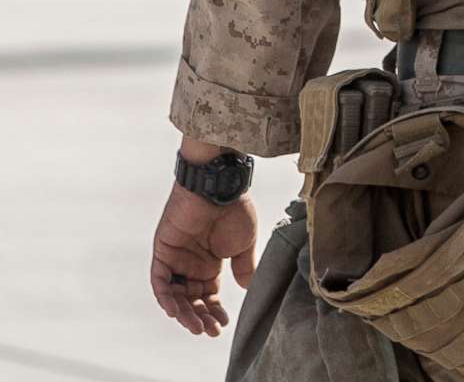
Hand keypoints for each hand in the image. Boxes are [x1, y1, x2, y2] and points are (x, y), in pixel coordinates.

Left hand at [150, 183, 257, 337]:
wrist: (219, 187)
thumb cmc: (235, 210)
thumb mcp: (244, 243)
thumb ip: (243, 266)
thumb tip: (247, 288)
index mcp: (210, 263)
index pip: (208, 295)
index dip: (214, 311)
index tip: (223, 324)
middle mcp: (191, 264)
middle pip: (191, 299)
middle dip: (200, 317)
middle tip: (209, 331)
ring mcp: (176, 259)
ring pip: (175, 295)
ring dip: (183, 312)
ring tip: (196, 326)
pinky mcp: (163, 252)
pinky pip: (160, 281)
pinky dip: (166, 297)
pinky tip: (176, 311)